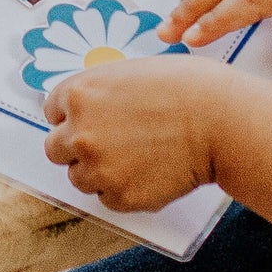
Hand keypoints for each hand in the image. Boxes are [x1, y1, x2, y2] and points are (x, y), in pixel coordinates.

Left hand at [42, 56, 233, 214]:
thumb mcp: (128, 73)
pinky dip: (122, 189)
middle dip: (76, 147)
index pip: (52, 111)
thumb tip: (85, 108)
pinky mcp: (121, 196)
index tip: (89, 120)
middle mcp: (80, 132)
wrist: (219, 120)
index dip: (73, 116)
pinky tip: (146, 171)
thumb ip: (98, 92)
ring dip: (98, 171)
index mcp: (78, 94)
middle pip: (55, 149)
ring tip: (133, 157)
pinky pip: (107, 198)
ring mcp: (98, 168)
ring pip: (79, 178)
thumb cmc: (184, 88)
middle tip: (108, 143)